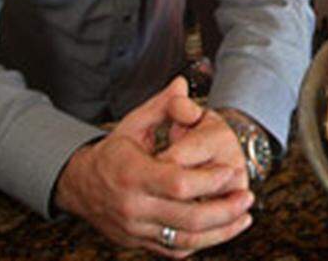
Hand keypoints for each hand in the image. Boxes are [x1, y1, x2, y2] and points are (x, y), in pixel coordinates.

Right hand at [53, 77, 253, 257]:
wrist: (80, 185)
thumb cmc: (114, 152)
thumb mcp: (133, 124)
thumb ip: (161, 106)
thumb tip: (182, 83)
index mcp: (133, 174)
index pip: (178, 184)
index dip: (209, 181)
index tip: (231, 172)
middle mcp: (133, 207)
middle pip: (187, 218)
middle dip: (224, 210)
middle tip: (247, 197)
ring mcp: (135, 229)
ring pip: (185, 241)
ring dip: (220, 232)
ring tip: (244, 217)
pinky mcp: (138, 243)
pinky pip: (174, 250)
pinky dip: (200, 243)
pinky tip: (221, 231)